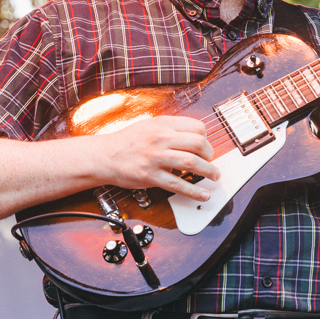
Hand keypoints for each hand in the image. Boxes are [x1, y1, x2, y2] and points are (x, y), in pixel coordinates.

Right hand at [87, 115, 219, 201]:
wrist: (104, 156)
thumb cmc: (127, 142)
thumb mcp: (150, 126)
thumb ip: (171, 130)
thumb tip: (194, 139)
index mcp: (163, 124)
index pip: (197, 127)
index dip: (206, 138)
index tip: (206, 147)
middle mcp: (160, 138)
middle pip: (198, 143)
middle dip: (210, 154)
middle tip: (211, 162)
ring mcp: (155, 157)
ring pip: (191, 163)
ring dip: (208, 171)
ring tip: (214, 176)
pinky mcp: (150, 176)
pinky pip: (177, 185)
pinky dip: (194, 191)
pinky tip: (203, 194)